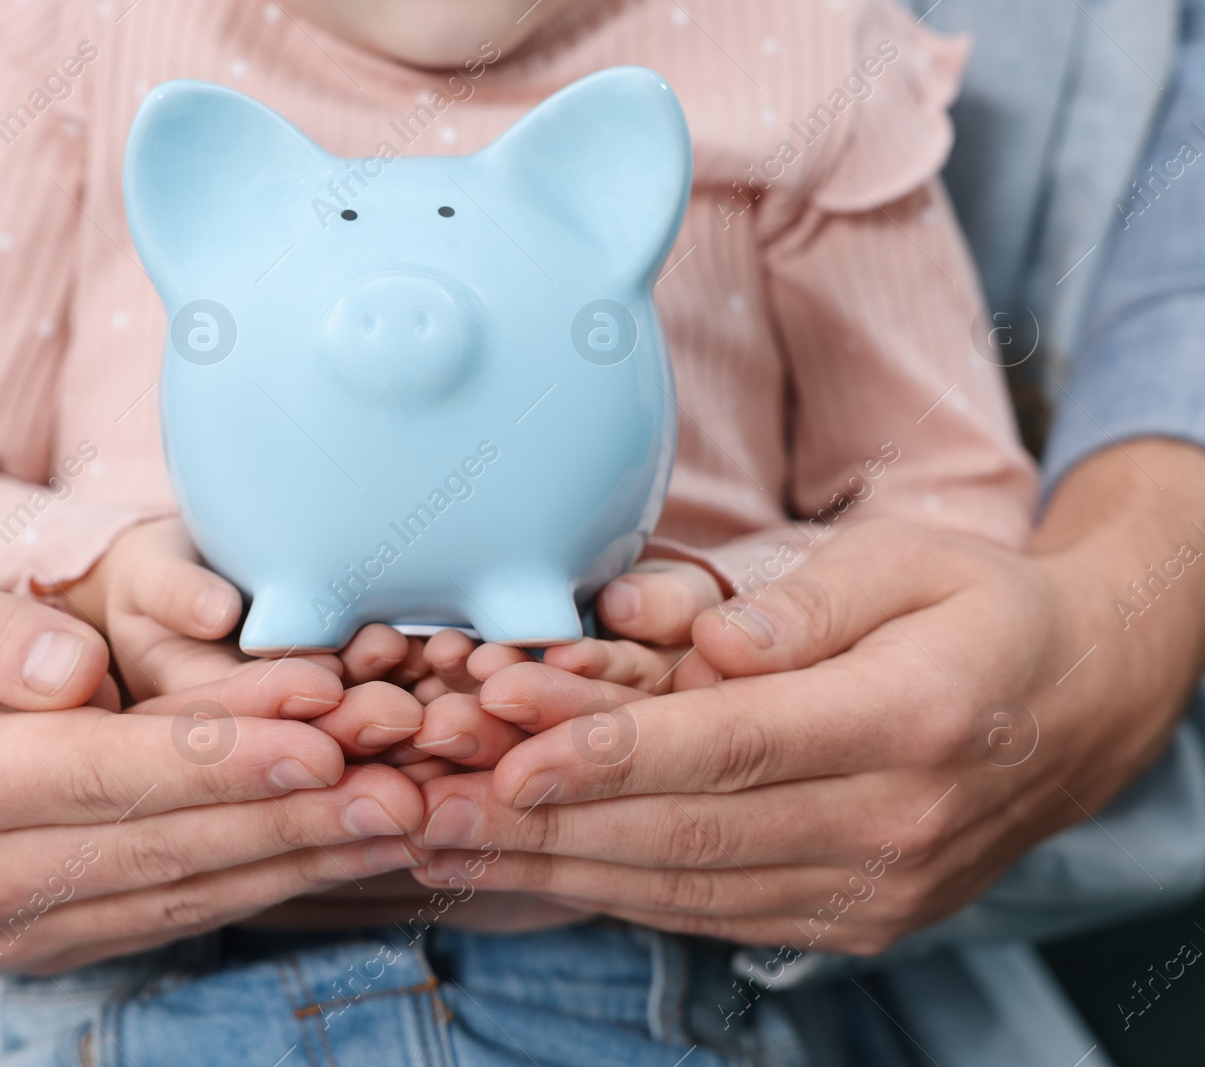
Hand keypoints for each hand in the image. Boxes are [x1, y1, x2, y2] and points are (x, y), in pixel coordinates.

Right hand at [0, 559, 424, 972]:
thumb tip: (71, 666)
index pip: (101, 770)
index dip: (219, 756)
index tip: (321, 735)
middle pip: (164, 844)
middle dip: (293, 817)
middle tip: (404, 787)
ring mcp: (13, 928)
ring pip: (183, 892)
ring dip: (300, 860)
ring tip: (403, 822)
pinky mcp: (49, 943)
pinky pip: (171, 914)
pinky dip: (262, 884)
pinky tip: (338, 852)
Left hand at [410, 441, 1204, 952]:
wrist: (1084, 707)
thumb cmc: (980, 612)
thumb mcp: (915, 561)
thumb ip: (812, 601)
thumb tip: (718, 642)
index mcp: (911, 720)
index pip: (734, 745)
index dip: (611, 753)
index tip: (507, 753)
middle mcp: (894, 824)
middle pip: (689, 831)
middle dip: (545, 825)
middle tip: (430, 811)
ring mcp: (876, 889)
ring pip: (686, 886)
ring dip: (556, 869)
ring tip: (449, 847)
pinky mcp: (854, 919)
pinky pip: (712, 911)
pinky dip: (614, 890)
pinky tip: (532, 868)